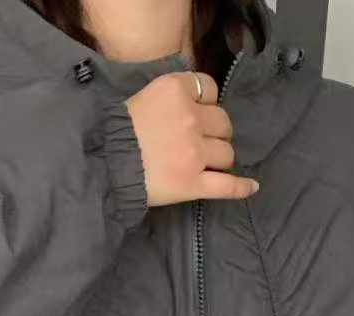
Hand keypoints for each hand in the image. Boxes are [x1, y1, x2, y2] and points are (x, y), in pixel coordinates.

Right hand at [126, 71, 259, 206]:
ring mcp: (195, 153)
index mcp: (176, 91)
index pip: (209, 89)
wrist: (102, 166)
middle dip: (216, 132)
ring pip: (227, 154)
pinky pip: (227, 186)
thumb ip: (172, 97)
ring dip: (220, 158)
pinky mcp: (193, 183)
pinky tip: (251, 187)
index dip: (207, 102)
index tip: (198, 112)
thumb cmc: (117, 132)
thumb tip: (197, 105)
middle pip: (223, 123)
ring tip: (206, 163)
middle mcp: (190, 118)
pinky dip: (241, 188)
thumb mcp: (144, 97)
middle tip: (201, 142)